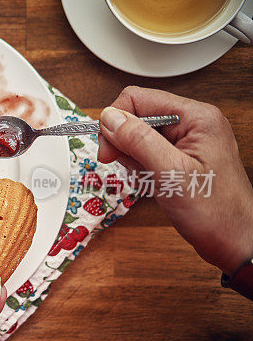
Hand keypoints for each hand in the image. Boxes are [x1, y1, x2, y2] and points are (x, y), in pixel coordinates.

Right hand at [97, 86, 252, 272]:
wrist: (234, 241)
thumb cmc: (215, 212)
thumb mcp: (170, 173)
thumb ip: (138, 141)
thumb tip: (109, 117)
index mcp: (196, 118)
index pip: (138, 99)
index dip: (116, 123)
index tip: (107, 151)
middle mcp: (193, 123)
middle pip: (137, 115)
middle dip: (124, 143)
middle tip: (129, 168)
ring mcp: (188, 140)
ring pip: (139, 135)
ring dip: (133, 158)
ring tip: (149, 179)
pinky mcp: (182, 156)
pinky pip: (148, 152)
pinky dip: (141, 167)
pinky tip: (153, 182)